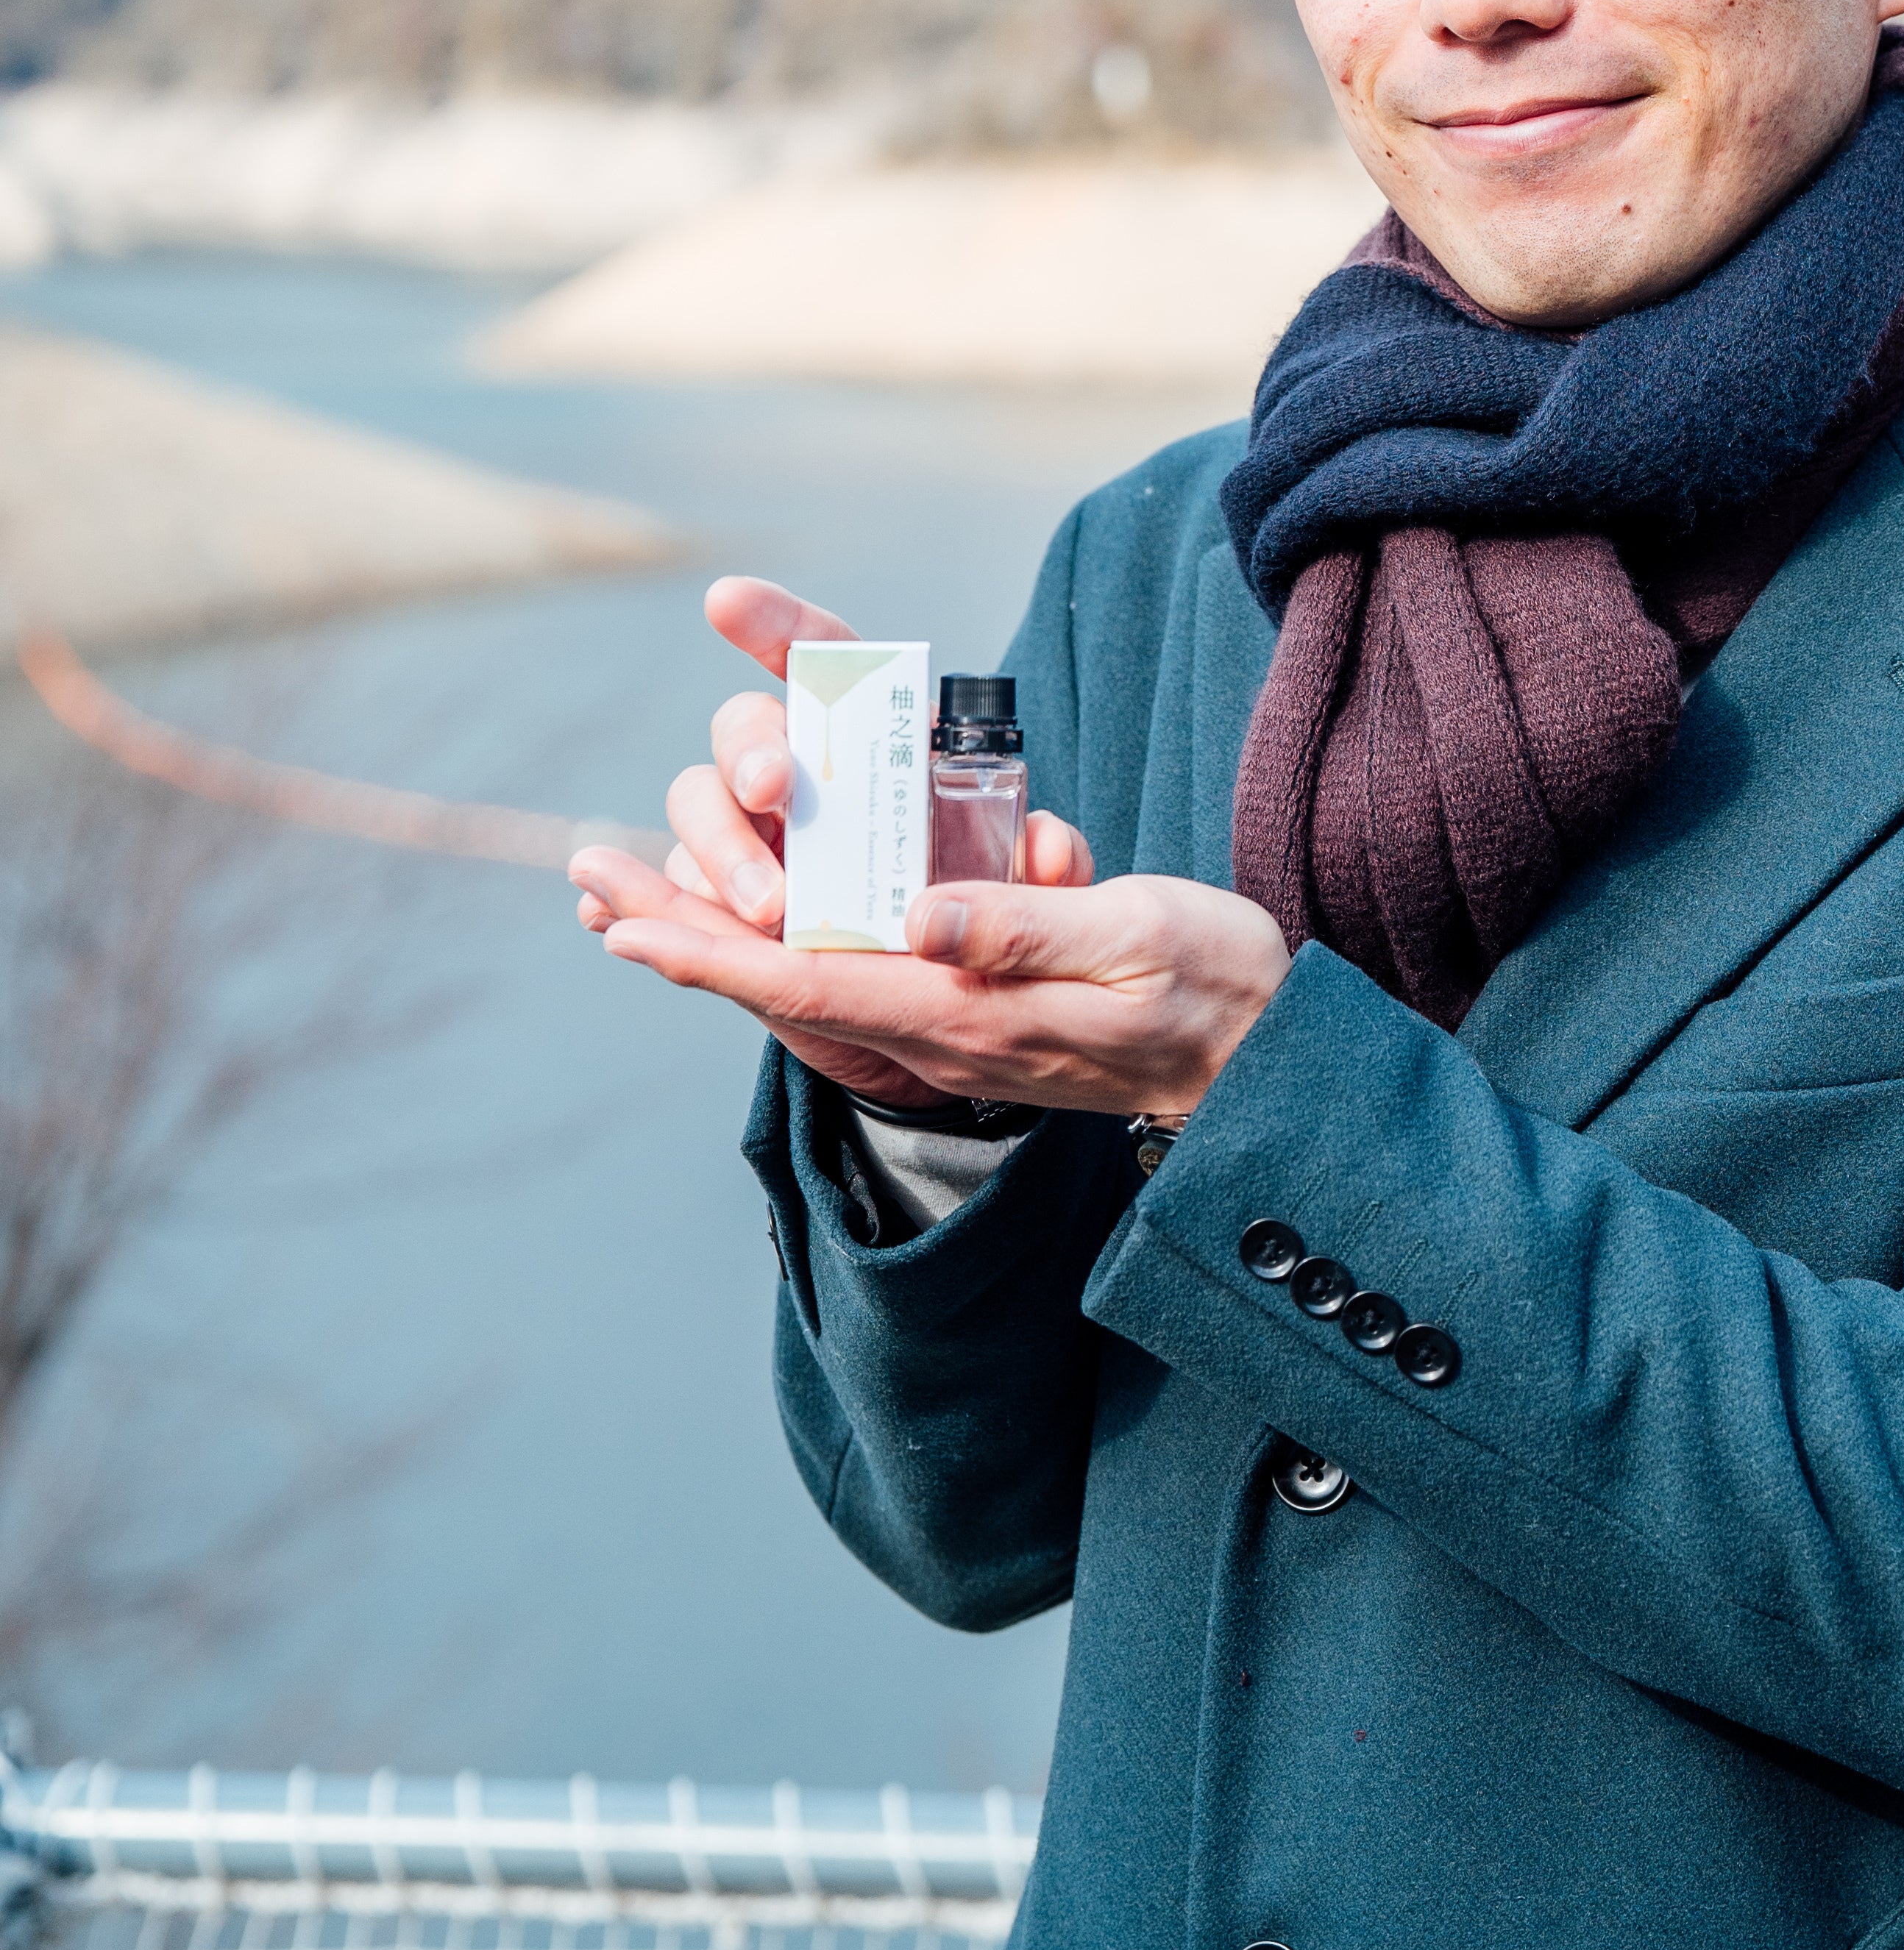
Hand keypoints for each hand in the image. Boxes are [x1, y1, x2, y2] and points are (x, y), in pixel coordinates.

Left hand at [568, 574, 1288, 1119]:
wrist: (1266, 1061)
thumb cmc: (1214, 986)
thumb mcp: (1137, 937)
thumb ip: (1029, 927)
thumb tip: (919, 916)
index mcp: (973, 1011)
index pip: (816, 981)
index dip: (714, 952)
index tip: (627, 922)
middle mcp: (945, 1028)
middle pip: (786, 983)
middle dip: (684, 935)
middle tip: (592, 888)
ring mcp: (957, 1026)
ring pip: (810, 981)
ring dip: (718, 939)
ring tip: (632, 898)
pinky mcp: (975, 1010)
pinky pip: (854, 982)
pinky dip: (780, 948)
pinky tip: (749, 922)